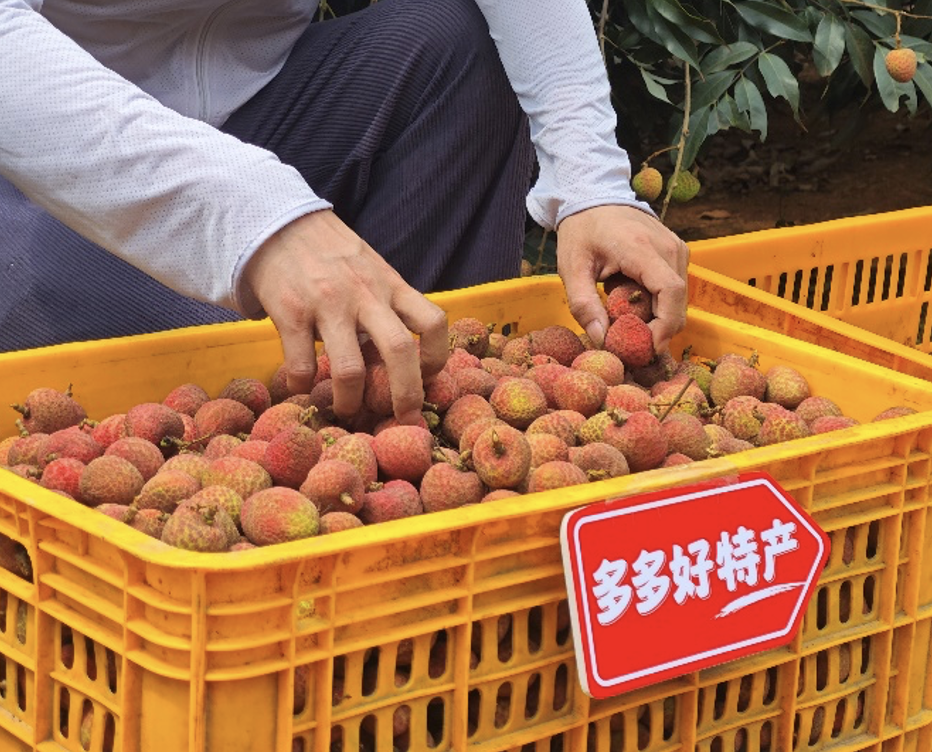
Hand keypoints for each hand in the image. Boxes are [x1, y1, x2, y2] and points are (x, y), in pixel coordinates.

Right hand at [242, 210, 448, 423]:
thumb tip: (401, 358)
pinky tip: (302, 386)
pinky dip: (303, 385)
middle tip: (402, 418)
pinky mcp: (291, 312)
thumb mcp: (372, 270)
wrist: (278, 224)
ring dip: (350, 401)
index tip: (427, 377)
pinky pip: (302, 365)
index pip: (433, 322)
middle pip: (400, 351)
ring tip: (346, 410)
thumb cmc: (332, 255)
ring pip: (350, 369)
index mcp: (391, 285)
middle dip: (406, 395)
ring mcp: (328, 304)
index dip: (437, 357)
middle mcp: (366, 295)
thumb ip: (388, 306)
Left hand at [555, 205, 688, 352]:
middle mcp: (668, 247)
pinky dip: (658, 303)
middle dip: (658, 329)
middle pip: (677, 302)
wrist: (594, 196)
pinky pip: (674, 288)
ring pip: (678, 298)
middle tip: (630, 343)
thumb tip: (602, 340)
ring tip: (624, 315)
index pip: (670, 292)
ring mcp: (677, 248)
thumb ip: (584, 305)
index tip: (648, 349)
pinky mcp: (677, 252)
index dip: (665, 326)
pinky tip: (632, 299)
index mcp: (641, 248)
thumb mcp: (572, 268)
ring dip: (656, 316)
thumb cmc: (581, 231)